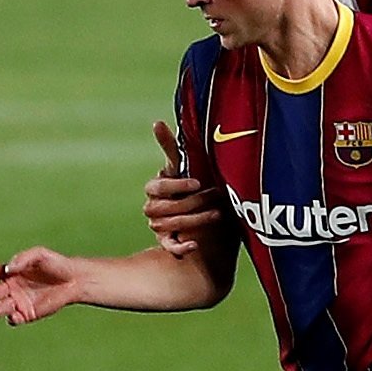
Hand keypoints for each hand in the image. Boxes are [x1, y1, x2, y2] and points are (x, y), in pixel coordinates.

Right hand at [0, 247, 80, 325]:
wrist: (74, 280)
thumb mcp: (39, 255)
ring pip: (0, 308)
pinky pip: (13, 320)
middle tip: (2, 291)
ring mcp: (19, 302)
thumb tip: (7, 268)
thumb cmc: (56, 264)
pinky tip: (16, 315)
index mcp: (11, 272)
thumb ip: (22, 259)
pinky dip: (11, 319)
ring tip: (8, 306)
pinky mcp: (28, 314)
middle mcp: (12, 288)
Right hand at [144, 119, 225, 256]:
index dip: (176, 186)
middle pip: (165, 208)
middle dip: (193, 202)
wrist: (206, 215)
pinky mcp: (168, 242)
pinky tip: (194, 245)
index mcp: (155, 187)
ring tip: (218, 214)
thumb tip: (156, 122)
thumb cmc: (193, 184)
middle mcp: (153, 207)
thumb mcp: (185, 165)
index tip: (197, 183)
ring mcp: (159, 225)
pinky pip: (169, 247)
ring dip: (194, 220)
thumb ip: (170, 146)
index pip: (156, 187)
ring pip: (169, 225)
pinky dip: (180, 248)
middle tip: (216, 196)